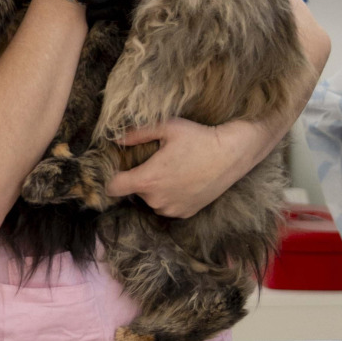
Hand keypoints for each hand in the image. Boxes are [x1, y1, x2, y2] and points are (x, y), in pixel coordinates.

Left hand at [103, 117, 264, 217]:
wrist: (232, 154)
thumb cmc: (198, 138)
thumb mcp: (166, 127)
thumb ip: (137, 133)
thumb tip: (115, 138)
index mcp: (148, 179)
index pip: (113, 188)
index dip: (110, 178)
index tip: (116, 169)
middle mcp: (157, 199)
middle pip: (134, 191)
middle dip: (140, 178)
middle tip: (156, 161)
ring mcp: (172, 209)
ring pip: (151, 199)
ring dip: (155, 188)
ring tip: (172, 170)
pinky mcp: (186, 213)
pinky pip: (167, 206)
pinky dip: (169, 196)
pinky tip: (182, 180)